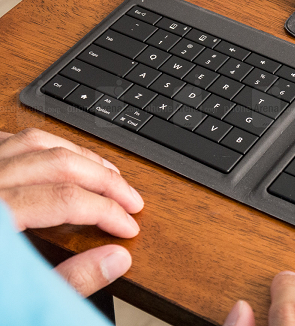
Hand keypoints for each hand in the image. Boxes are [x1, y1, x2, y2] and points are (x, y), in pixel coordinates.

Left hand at [0, 128, 143, 296]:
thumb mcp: (7, 303)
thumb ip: (67, 281)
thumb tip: (117, 258)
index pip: (66, 199)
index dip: (108, 211)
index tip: (129, 227)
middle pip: (60, 162)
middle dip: (105, 180)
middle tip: (132, 199)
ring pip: (38, 142)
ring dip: (82, 155)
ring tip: (109, 173)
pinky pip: (11, 140)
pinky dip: (47, 145)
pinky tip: (63, 157)